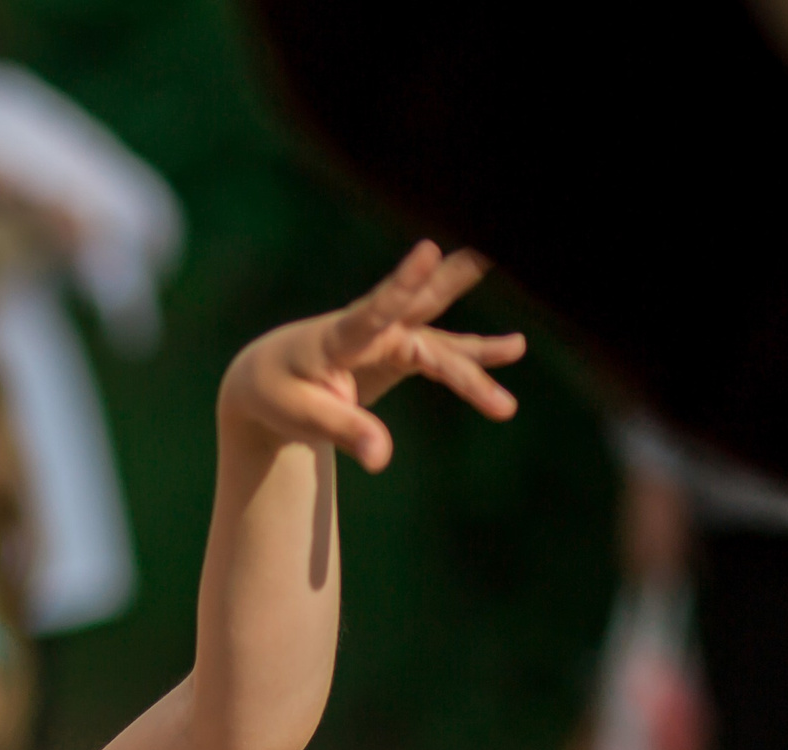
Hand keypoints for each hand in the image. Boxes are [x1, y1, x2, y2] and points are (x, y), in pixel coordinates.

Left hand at [222, 241, 523, 470]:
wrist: (268, 379)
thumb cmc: (278, 393)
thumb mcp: (302, 414)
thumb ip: (344, 430)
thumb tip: (381, 459)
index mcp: (339, 337)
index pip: (375, 309)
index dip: (403, 283)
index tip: (428, 252)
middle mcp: (371, 330)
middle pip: (418, 307)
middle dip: (451, 281)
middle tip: (485, 253)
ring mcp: (390, 339)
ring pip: (440, 341)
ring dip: (477, 349)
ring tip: (519, 346)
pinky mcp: (401, 352)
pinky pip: (444, 356)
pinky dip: (476, 357)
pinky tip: (513, 350)